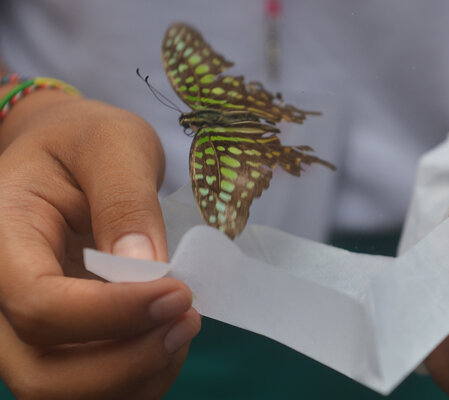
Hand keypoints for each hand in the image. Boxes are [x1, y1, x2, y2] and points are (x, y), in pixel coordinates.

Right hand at [0, 89, 200, 398]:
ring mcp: (26, 324)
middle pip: (42, 373)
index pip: (39, 305)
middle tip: (188, 318)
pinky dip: (138, 379)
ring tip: (183, 325)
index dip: (113, 314)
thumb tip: (146, 270)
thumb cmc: (86, 140)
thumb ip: (125, 201)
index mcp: (3, 237)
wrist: (70, 155)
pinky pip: (92, 386)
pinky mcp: (60, 336)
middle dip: (126, 362)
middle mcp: (1, 294)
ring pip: (65, 391)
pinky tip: (167, 338)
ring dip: (136, 375)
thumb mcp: (112, 145)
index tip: (179, 293)